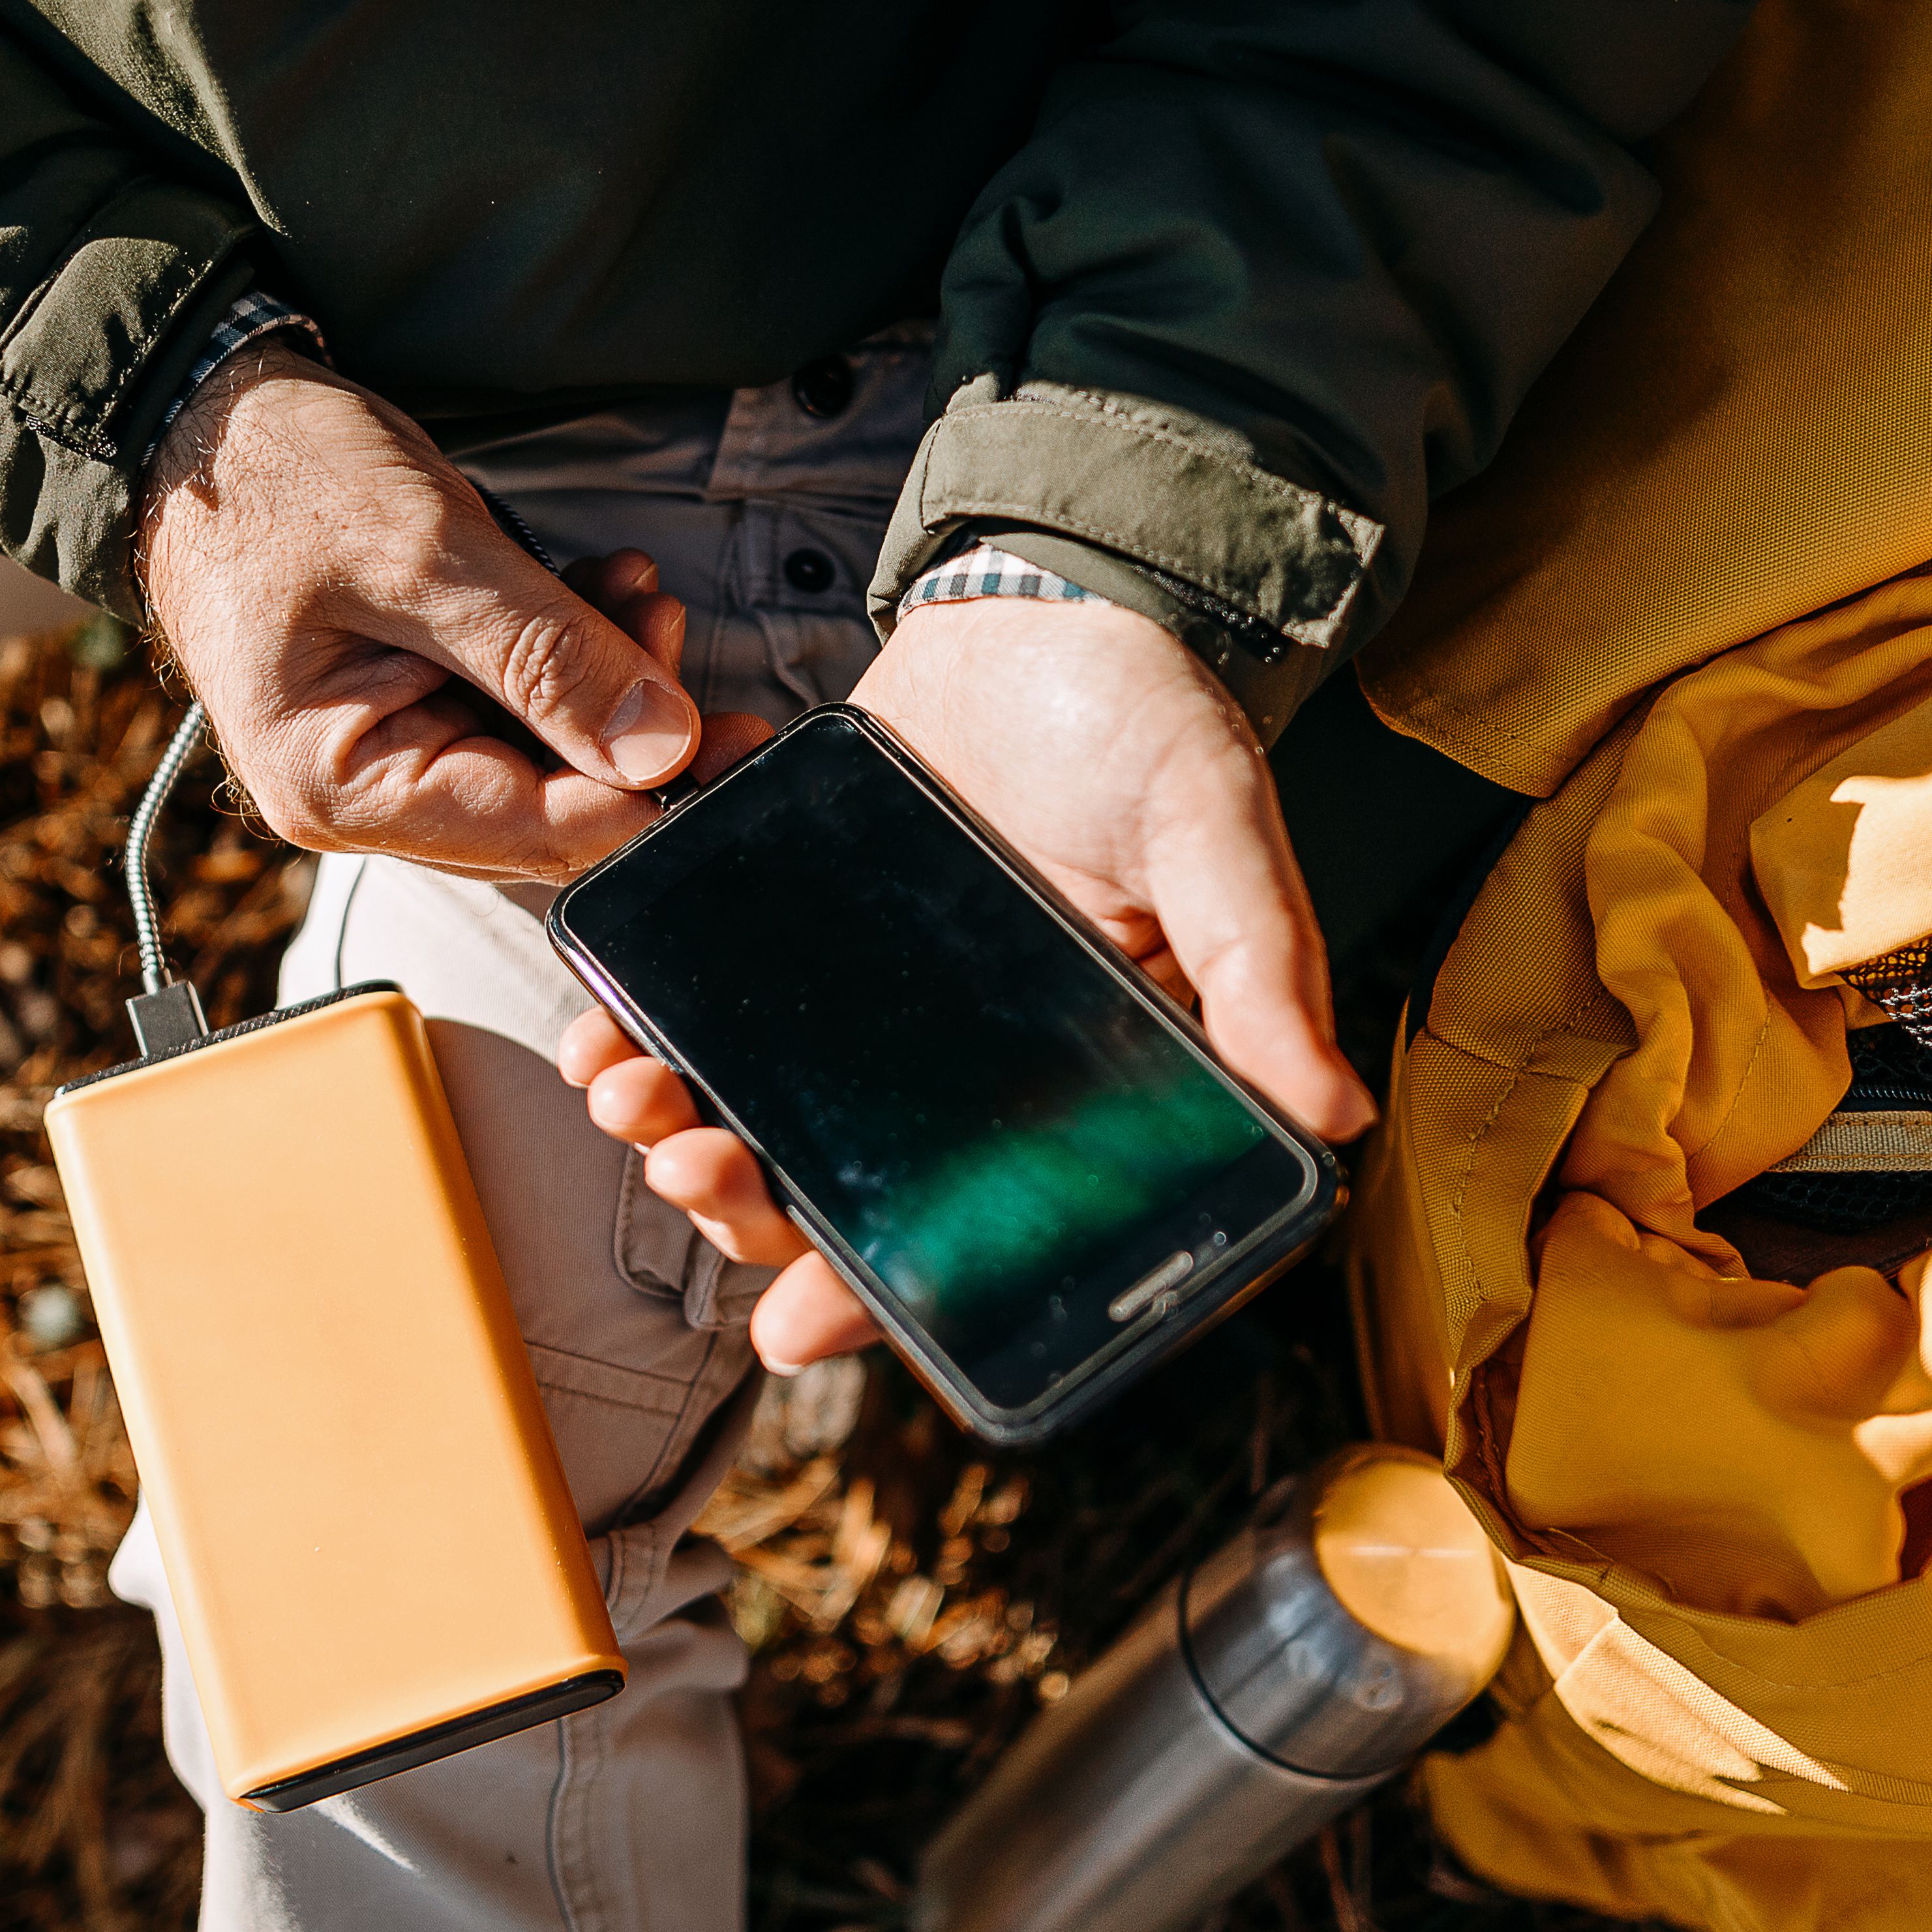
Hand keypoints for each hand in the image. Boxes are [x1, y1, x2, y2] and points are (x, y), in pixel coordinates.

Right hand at [136, 342, 771, 880]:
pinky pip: (519, 709)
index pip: (538, 832)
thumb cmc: (274, 477)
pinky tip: (602, 588)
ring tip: (635, 589)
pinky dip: (571, 654)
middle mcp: (363, 797)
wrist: (199, 420)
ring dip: (608, 679)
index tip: (734, 738)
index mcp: (342, 787)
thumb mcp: (423, 551)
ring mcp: (387, 754)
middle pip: (551, 806)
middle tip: (673, 626)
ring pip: (546, 756)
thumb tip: (661, 749)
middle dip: (632, 727)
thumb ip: (545, 656)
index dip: (652, 794)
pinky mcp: (412, 707)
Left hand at [557, 591, 1374, 1371]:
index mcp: (1073, 1086)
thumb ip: (1258, 968)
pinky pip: (704, 1015)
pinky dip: (640, 1035)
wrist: (1043, 600)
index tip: (795, 1331)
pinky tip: (600, 1035)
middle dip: (749, 1212)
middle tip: (696, 1172)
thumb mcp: (1215, 833)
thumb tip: (1331, 1114)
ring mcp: (864, 1010)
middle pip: (840, 1198)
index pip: (979, 1238)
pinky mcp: (787, 935)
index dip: (887, 1304)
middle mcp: (961, 1074)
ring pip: (758, 1119)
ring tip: (631, 1104)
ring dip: (681, 1135)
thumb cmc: (1151, 722)